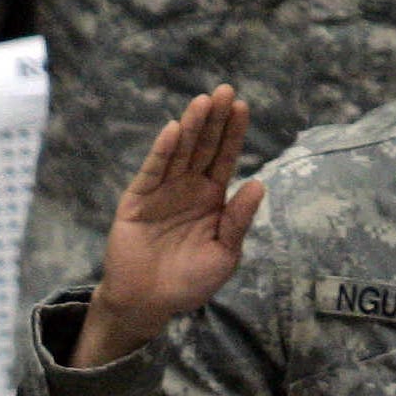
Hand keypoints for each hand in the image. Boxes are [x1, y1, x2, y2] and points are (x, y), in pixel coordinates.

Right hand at [73, 87, 264, 367]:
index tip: (242, 106)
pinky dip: (162, 152)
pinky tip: (173, 131)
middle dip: (214, 120)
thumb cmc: (189, 283)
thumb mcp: (224, 254)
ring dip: (190, 127)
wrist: (148, 304)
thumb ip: (238, 220)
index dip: (233, 133)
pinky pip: (152, 172)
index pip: (224, 158)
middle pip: (203, 147)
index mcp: (211, 199)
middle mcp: (187, 189)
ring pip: (179, 153)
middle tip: (225, 91)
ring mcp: (161, 192)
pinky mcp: (137, 200)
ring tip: (203, 101)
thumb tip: (258, 183)